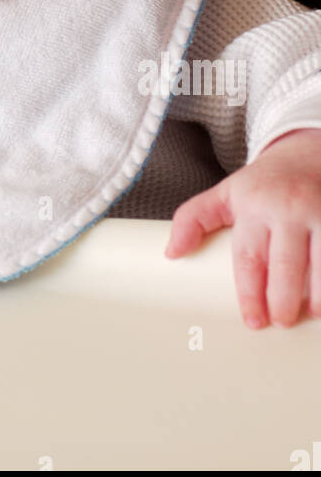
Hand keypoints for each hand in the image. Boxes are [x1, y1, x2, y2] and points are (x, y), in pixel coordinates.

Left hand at [164, 127, 320, 328]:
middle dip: (282, 302)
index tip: (252, 320)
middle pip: (285, 266)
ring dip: (316, 298)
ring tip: (306, 315)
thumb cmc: (263, 184)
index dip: (249, 294)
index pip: (249, 257)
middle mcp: (288, 208)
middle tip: (279, 322)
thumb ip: (193, 219)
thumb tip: (170, 254)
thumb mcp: (226, 194)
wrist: (305, 154)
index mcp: (254, 206)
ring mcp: (320, 213)